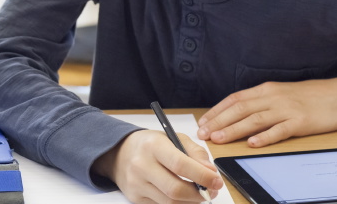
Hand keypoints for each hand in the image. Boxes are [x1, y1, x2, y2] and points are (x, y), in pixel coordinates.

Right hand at [94, 130, 221, 203]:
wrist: (120, 153)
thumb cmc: (151, 145)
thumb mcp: (173, 138)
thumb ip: (195, 152)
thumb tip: (211, 172)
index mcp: (153, 145)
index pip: (180, 165)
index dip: (202, 176)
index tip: (217, 180)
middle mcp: (141, 165)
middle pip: (176, 189)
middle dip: (199, 194)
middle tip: (211, 190)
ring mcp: (136, 184)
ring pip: (171, 202)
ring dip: (191, 201)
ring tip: (200, 193)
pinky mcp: (135, 198)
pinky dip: (178, 203)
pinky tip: (183, 196)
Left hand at [197, 77, 336, 146]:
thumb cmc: (309, 96)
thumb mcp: (280, 93)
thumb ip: (260, 101)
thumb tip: (237, 112)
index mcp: (266, 89)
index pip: (235, 99)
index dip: (217, 110)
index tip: (203, 121)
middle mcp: (272, 97)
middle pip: (240, 109)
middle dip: (219, 121)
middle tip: (204, 133)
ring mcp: (286, 109)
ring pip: (254, 119)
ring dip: (234, 130)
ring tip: (219, 139)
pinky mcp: (300, 122)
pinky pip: (279, 130)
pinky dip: (264, 137)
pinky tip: (252, 143)